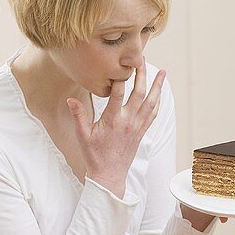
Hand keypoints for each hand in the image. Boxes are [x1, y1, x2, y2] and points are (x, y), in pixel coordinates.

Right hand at [67, 63, 165, 191]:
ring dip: (157, 87)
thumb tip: (71, 99)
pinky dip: (157, 102)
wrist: (109, 176)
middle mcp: (128, 122)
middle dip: (142, 74)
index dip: (119, 77)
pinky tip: (160, 93)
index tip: (119, 63)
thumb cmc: (94, 156)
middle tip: (142, 59)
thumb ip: (79, 115)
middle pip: (139, 93)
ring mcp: (137, 127)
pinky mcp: (141, 133)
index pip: (118, 94)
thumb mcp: (82, 136)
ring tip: (163, 73)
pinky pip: (153, 114)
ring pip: (151, 103)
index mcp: (112, 121)